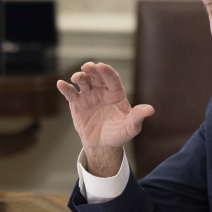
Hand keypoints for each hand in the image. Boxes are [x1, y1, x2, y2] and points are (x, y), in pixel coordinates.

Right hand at [57, 62, 153, 176]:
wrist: (102, 144)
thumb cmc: (118, 134)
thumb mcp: (130, 128)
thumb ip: (137, 118)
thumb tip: (150, 110)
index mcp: (116, 93)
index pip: (112, 79)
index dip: (107, 72)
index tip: (102, 66)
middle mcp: (102, 90)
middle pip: (96, 76)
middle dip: (92, 70)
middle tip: (88, 66)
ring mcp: (89, 95)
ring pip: (83, 81)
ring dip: (79, 77)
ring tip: (76, 77)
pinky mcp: (77, 103)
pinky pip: (71, 93)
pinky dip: (65, 88)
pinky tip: (61, 84)